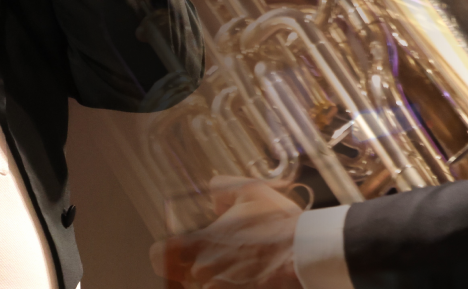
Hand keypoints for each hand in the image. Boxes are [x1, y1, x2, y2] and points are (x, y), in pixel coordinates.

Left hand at [153, 176, 304, 287]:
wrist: (307, 253)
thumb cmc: (279, 224)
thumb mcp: (253, 191)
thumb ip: (224, 188)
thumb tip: (214, 196)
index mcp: (204, 242)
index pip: (161, 255)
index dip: (164, 253)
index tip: (173, 250)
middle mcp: (207, 271)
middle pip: (188, 273)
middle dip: (204, 264)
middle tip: (227, 254)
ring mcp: (224, 288)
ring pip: (209, 285)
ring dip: (221, 276)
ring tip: (245, 265)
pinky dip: (236, 284)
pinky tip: (253, 275)